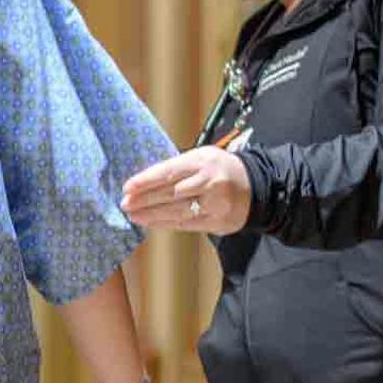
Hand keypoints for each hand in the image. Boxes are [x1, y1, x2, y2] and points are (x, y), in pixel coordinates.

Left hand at [120, 148, 251, 235]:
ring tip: (134, 215)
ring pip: (178, 210)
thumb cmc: (220, 170)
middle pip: (171, 192)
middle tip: (125, 204)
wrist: (257, 187)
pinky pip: (187, 224)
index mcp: (202, 160)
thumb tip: (145, 180)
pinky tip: (152, 223)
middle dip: (144, 199)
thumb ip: (178, 168)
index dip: (146, 180)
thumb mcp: (201, 158)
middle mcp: (209, 181)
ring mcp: (215, 203)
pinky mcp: (218, 221)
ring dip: (152, 214)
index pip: (169, 171)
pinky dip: (167, 223)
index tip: (127, 187)